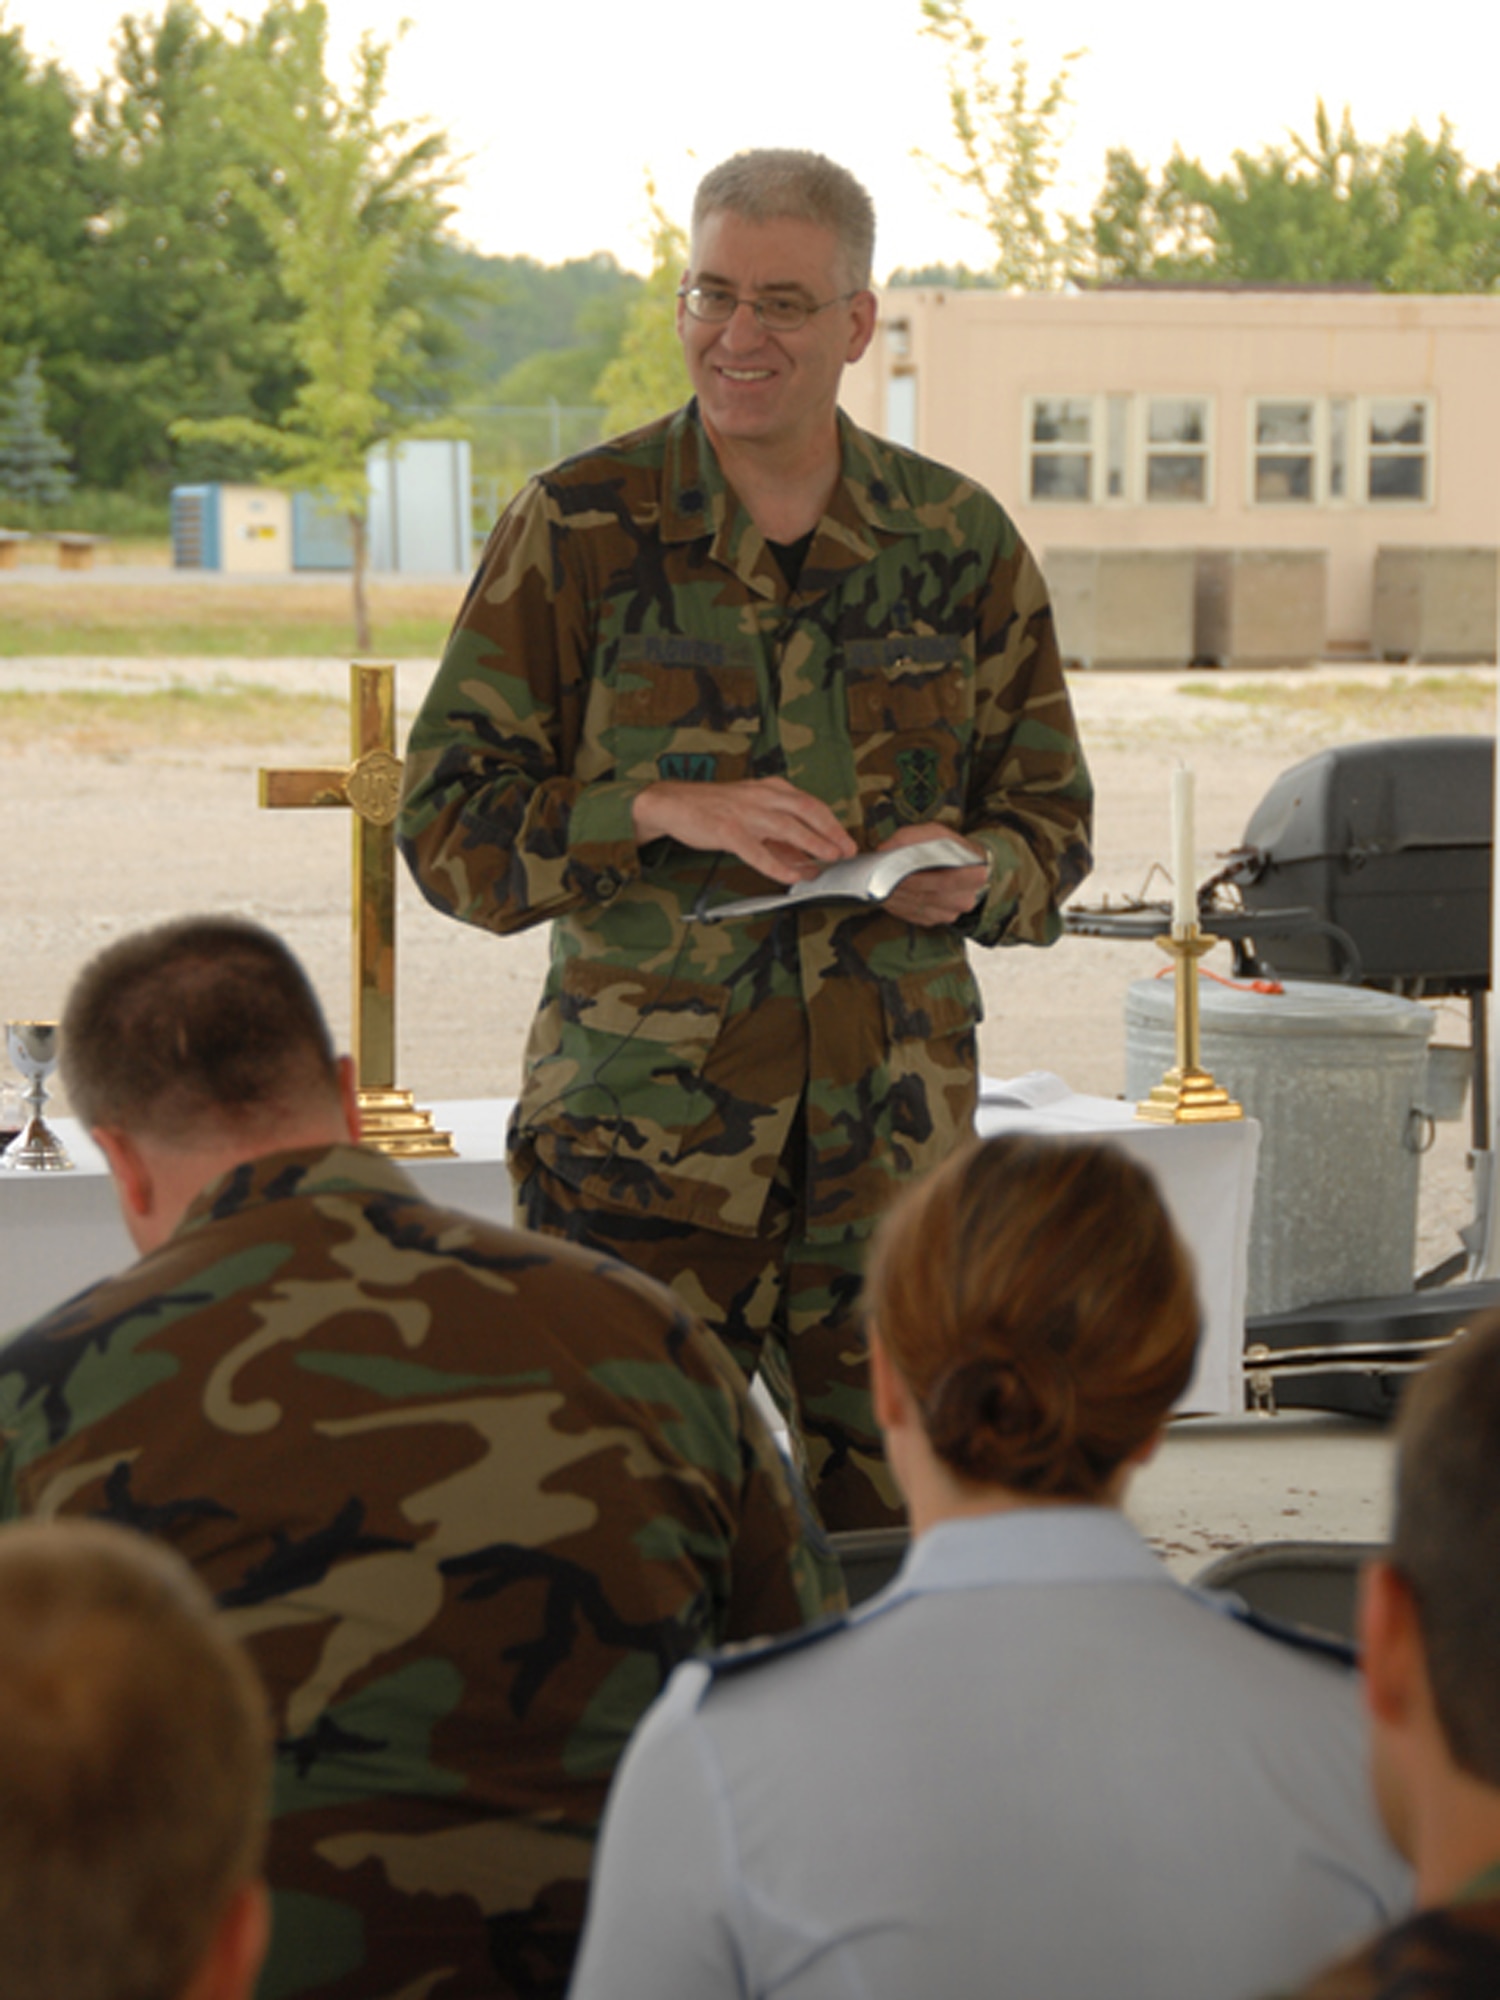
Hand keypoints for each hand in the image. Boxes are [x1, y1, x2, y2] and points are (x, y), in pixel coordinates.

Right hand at [632, 779, 856, 885]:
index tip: (847, 840)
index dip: (832, 822)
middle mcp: (761, 796)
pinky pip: (756, 850)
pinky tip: (790, 878)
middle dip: (831, 831)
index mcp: (769, 789)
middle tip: (847, 850)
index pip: (810, 803)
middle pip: (806, 811)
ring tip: (829, 859)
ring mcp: (744, 812)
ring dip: (812, 844)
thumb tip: (806, 860)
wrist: (672, 803)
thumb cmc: (713, 809)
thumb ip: (778, 836)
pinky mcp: (726, 829)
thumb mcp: (751, 814)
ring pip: (786, 827)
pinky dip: (775, 865)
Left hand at [876, 823, 987, 926]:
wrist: (966, 866)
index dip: (915, 876)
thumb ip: (912, 837)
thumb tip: (885, 849)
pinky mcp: (933, 920)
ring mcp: (949, 914)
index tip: (892, 867)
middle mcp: (963, 900)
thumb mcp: (937, 833)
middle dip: (898, 884)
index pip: (941, 880)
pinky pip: (909, 914)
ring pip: (913, 906)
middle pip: (924, 894)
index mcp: (974, 875)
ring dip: (892, 895)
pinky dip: (894, 902)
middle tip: (877, 875)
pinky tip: (885, 891)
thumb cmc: (951, 849)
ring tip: (877, 882)